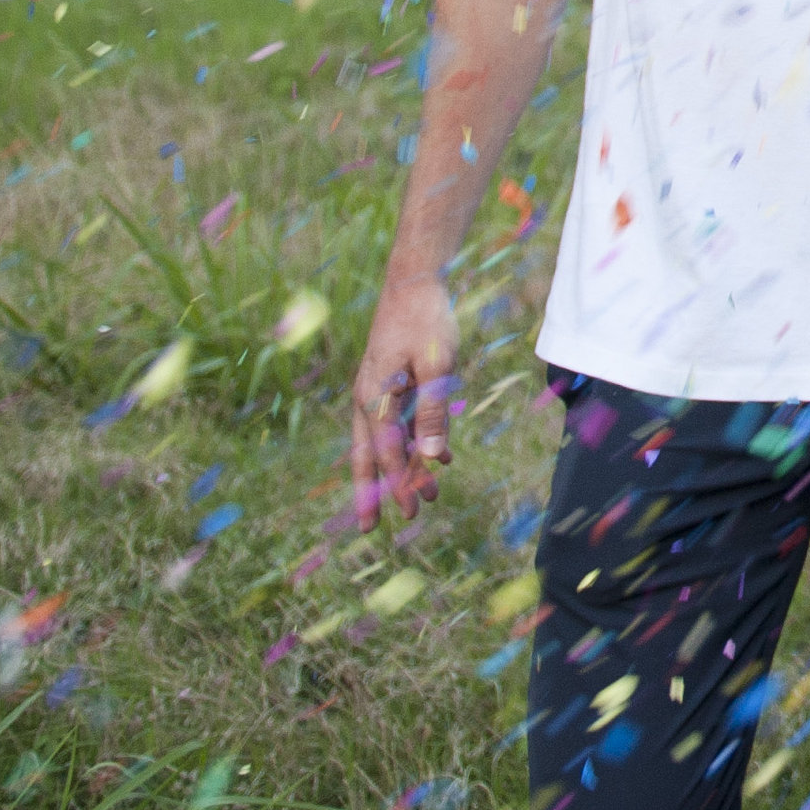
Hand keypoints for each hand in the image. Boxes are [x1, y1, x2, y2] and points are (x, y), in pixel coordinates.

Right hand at [345, 271, 459, 527]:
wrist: (414, 279)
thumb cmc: (426, 319)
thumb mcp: (437, 365)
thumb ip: (434, 411)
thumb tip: (434, 456)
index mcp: (375, 397)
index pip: (389, 452)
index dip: (400, 484)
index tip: (411, 511)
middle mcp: (369, 398)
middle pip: (369, 455)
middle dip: (375, 491)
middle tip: (372, 529)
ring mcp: (378, 389)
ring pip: (387, 439)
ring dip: (406, 467)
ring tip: (429, 495)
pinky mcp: (391, 381)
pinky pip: (399, 420)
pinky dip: (416, 440)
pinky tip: (439, 458)